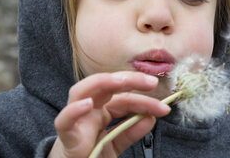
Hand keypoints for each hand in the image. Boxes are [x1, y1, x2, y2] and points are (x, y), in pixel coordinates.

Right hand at [48, 71, 170, 157]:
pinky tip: (87, 104)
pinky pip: (64, 121)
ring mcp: (75, 119)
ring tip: (122, 81)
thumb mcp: (116, 143)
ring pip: (81, 91)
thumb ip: (131, 132)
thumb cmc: (91, 155)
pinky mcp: (65, 135)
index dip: (144, 100)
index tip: (164, 107)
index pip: (124, 98)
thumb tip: (151, 119)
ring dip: (102, 82)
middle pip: (105, 85)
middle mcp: (87, 109)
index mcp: (101, 109)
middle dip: (128, 79)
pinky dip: (74, 111)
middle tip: (152, 82)